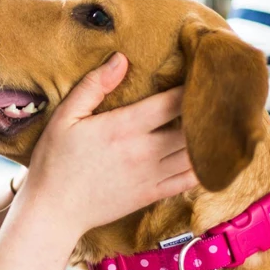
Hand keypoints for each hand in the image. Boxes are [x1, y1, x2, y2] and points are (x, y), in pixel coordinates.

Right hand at [16, 53, 197, 235]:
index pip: (172, 103)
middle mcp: (144, 151)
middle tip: (213, 96)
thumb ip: (93, 86)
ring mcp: (151, 175)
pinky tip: (208, 154)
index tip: (200, 74)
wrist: (54, 211)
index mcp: (123, 127)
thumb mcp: (65, 117)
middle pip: (192, 127)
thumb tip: (121, 59)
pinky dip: (205, 167)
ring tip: (215, 122)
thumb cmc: (54, 160)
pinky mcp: (152, 195)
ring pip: (196, 154)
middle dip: (205, 110)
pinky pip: (190, 181)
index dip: (192, 87)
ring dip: (209, 137)